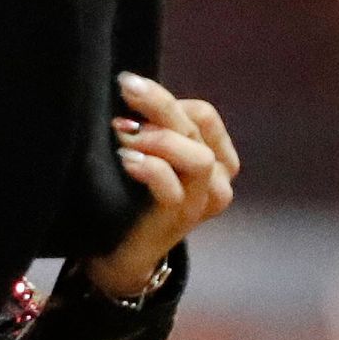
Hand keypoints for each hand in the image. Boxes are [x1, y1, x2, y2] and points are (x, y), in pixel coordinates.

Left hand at [84, 73, 238, 299]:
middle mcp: (218, 180)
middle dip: (159, 104)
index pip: (204, 115)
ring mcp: (202, 203)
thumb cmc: (132, 195)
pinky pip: (175, 190)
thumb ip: (153, 125)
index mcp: (217, 158)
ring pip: (199, 158)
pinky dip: (151, 169)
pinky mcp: (180, 221)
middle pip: (197, 128)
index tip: (129, 95)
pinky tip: (125, 160)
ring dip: (160, 139)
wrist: (120, 254)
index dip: (169, 100)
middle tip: (125, 88)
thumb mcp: (149, 152)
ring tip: (122, 134)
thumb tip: (132, 85)